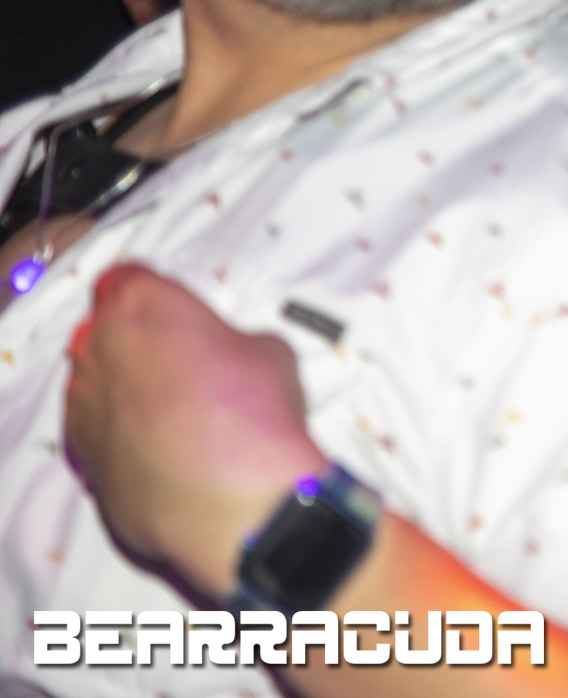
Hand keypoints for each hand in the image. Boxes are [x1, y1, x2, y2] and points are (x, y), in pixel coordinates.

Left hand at [64, 264, 325, 597]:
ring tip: (182, 413)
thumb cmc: (254, 417)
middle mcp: (97, 351)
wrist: (238, 503)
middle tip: (189, 362)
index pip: (126, 277)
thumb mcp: (270, 350)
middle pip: (106, 331)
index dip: (156, 293)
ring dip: (129, 390)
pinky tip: (171, 451)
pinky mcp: (86, 460)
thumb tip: (228, 356)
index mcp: (139, 305)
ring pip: (99, 384)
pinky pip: (101, 435)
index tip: (179, 309)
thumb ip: (231, 339)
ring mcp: (84, 408)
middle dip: (141, 342)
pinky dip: (126, 437)